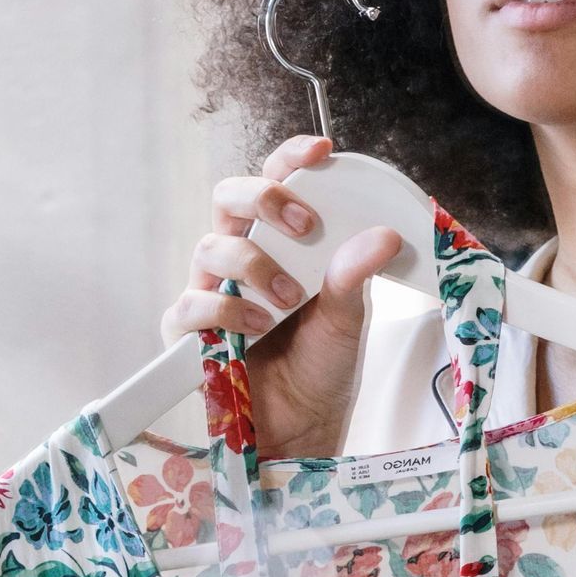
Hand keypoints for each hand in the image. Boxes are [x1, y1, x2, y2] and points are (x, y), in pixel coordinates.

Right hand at [160, 135, 399, 460]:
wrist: (304, 425)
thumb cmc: (322, 363)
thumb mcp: (349, 316)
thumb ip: (356, 274)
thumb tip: (385, 235)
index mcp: (280, 241)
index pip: (275, 181)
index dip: (291, 158)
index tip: (321, 151)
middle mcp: (241, 256)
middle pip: (229, 197)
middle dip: (265, 200)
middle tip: (306, 226)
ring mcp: (212, 289)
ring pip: (211, 246)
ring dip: (255, 265)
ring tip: (290, 300)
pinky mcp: (190, 331)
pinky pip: (190, 304)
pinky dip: (224, 309)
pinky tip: (256, 326)